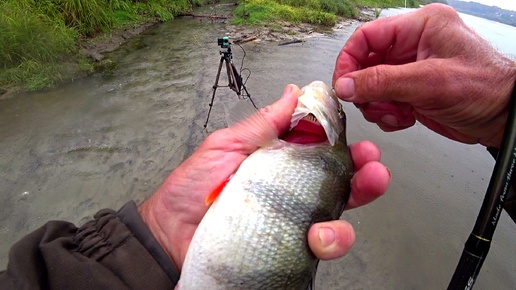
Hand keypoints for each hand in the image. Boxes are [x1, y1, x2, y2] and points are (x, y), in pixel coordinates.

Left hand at [138, 84, 389, 270]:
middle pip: (339, 185)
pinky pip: (320, 248)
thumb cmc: (192, 188)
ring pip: (337, 219)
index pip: (322, 152)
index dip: (345, 146)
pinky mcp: (288, 249)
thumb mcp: (226, 144)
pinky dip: (330, 242)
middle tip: (373, 169)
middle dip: (365, 176)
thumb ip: (264, 122)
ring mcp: (291, 223)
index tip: (360, 141)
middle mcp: (291, 193)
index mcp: (280, 163)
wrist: (168, 233)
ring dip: (354, 209)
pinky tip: (319, 235)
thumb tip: (295, 93)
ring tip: (349, 204)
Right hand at [332, 4, 515, 147]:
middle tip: (371, 104)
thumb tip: (346, 85)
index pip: (368, 36)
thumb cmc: (485, 88)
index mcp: (421, 27)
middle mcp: (413, 46)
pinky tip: (405, 118)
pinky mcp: (412, 91)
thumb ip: (383, 82)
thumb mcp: (430, 82)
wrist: (504, 118)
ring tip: (395, 113)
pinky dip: (387, 115)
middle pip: (366, 64)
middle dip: (366, 89)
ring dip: (377, 105)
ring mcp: (411, 70)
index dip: (350, 60)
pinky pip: (383, 101)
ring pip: (372, 86)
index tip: (343, 84)